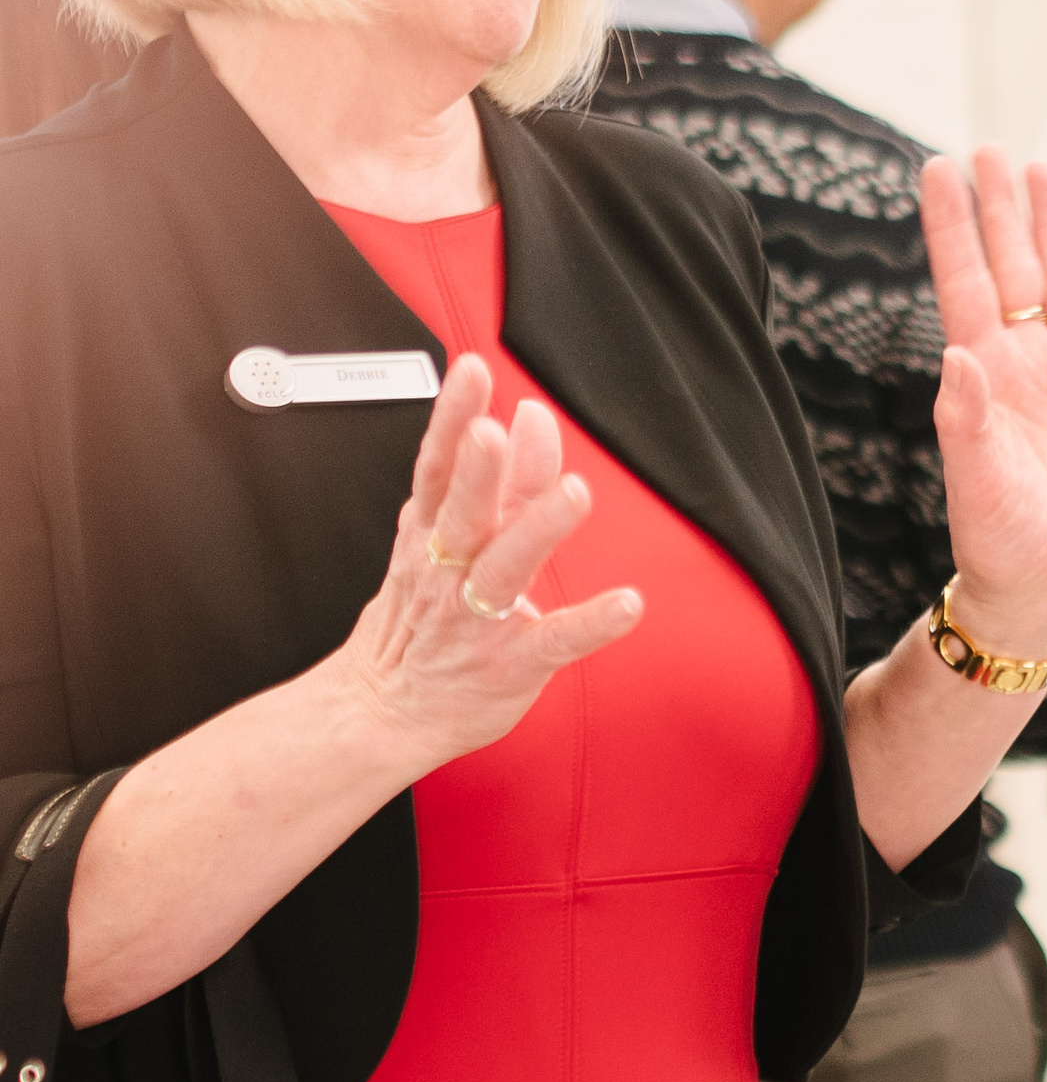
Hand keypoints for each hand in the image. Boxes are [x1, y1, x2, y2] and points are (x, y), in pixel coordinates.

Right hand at [339, 354, 643, 766]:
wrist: (384, 710)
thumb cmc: (423, 616)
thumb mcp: (444, 541)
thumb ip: (496, 482)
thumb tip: (529, 417)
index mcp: (431, 534)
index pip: (438, 467)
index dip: (454, 418)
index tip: (473, 371)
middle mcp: (449, 570)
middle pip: (462, 510)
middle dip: (479, 469)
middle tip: (498, 430)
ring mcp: (478, 618)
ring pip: (506, 568)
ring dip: (539, 529)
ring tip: (573, 493)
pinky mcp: (510, 663)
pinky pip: (554, 640)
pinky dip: (591, 623)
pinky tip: (627, 605)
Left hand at [924, 148, 1046, 657]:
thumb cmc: (999, 542)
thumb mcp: (978, 482)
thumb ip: (968, 419)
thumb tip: (958, 352)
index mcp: (985, 373)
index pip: (965, 280)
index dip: (953, 224)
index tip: (939, 166)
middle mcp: (1028, 364)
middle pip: (1015, 266)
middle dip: (1003, 208)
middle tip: (994, 149)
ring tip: (1046, 171)